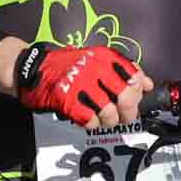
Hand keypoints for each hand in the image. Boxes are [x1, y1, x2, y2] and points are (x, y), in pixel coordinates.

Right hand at [17, 43, 150, 128]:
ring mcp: (82, 86)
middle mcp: (95, 69)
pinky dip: (92, 123)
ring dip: (109, 121)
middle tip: (124, 116)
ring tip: (102, 118)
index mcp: (104, 57)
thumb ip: (122, 70)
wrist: (33, 70)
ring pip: (110, 113)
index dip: (138, 91)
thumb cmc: (66, 66)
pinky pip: (91, 120)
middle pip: (127, 97)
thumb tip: (147, 84)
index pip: (135, 76)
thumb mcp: (95, 59)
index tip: (135, 97)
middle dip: (129, 112)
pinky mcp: (69, 102)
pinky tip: (87, 117)